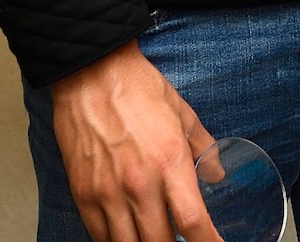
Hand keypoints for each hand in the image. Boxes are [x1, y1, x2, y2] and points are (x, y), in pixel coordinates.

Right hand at [48, 41, 221, 241]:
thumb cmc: (138, 90)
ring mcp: (107, 194)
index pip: (193, 222)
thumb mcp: (184, 115)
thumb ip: (204, 149)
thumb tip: (217, 174)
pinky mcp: (82, 195)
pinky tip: (129, 238)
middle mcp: (139, 185)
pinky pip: (99, 235)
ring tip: (159, 241)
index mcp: (169, 163)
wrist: (91, 75)